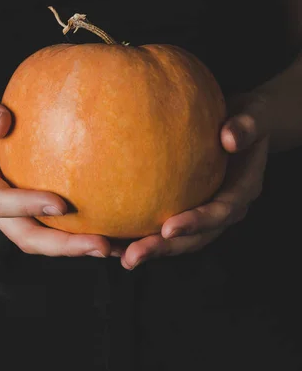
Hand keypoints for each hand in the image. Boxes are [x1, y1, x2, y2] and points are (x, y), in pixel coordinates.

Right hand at [0, 92, 110, 257]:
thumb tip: (2, 121)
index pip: (0, 202)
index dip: (28, 207)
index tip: (62, 205)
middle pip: (26, 236)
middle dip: (63, 246)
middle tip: (100, 245)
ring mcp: (13, 214)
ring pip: (43, 240)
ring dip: (77, 247)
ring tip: (114, 247)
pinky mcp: (30, 213)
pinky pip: (54, 229)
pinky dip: (80, 234)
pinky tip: (113, 234)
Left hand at [112, 93, 270, 268]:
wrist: (244, 124)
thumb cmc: (250, 117)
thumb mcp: (256, 114)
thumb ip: (248, 126)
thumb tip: (230, 139)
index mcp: (242, 190)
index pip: (220, 212)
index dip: (196, 223)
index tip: (168, 228)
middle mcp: (224, 208)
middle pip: (195, 237)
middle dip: (164, 248)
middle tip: (133, 256)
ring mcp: (206, 211)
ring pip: (179, 239)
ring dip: (150, 249)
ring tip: (118, 256)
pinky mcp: (188, 206)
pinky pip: (165, 224)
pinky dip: (142, 232)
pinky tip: (115, 237)